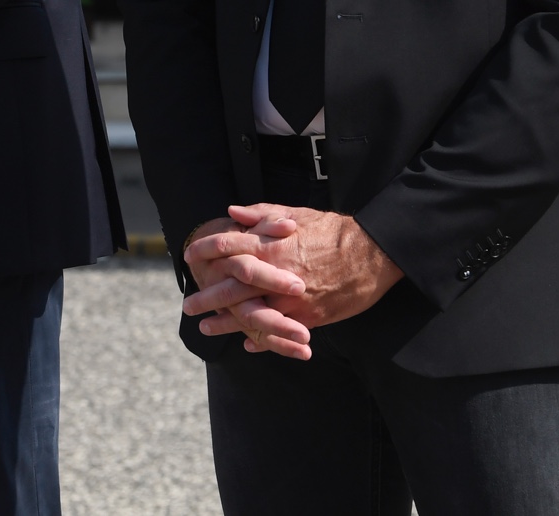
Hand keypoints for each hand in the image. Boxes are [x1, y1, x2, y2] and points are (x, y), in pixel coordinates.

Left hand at [184, 204, 405, 355]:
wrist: (371, 253)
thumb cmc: (333, 230)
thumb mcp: (295, 214)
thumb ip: (262, 214)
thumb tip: (232, 212)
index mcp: (270, 245)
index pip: (227, 246)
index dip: (205, 249)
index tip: (189, 255)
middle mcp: (275, 274)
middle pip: (230, 286)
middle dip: (207, 296)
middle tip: (188, 305)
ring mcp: (290, 299)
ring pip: (250, 314)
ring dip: (226, 323)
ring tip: (206, 328)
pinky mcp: (308, 317)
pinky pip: (278, 331)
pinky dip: (261, 340)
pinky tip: (247, 345)